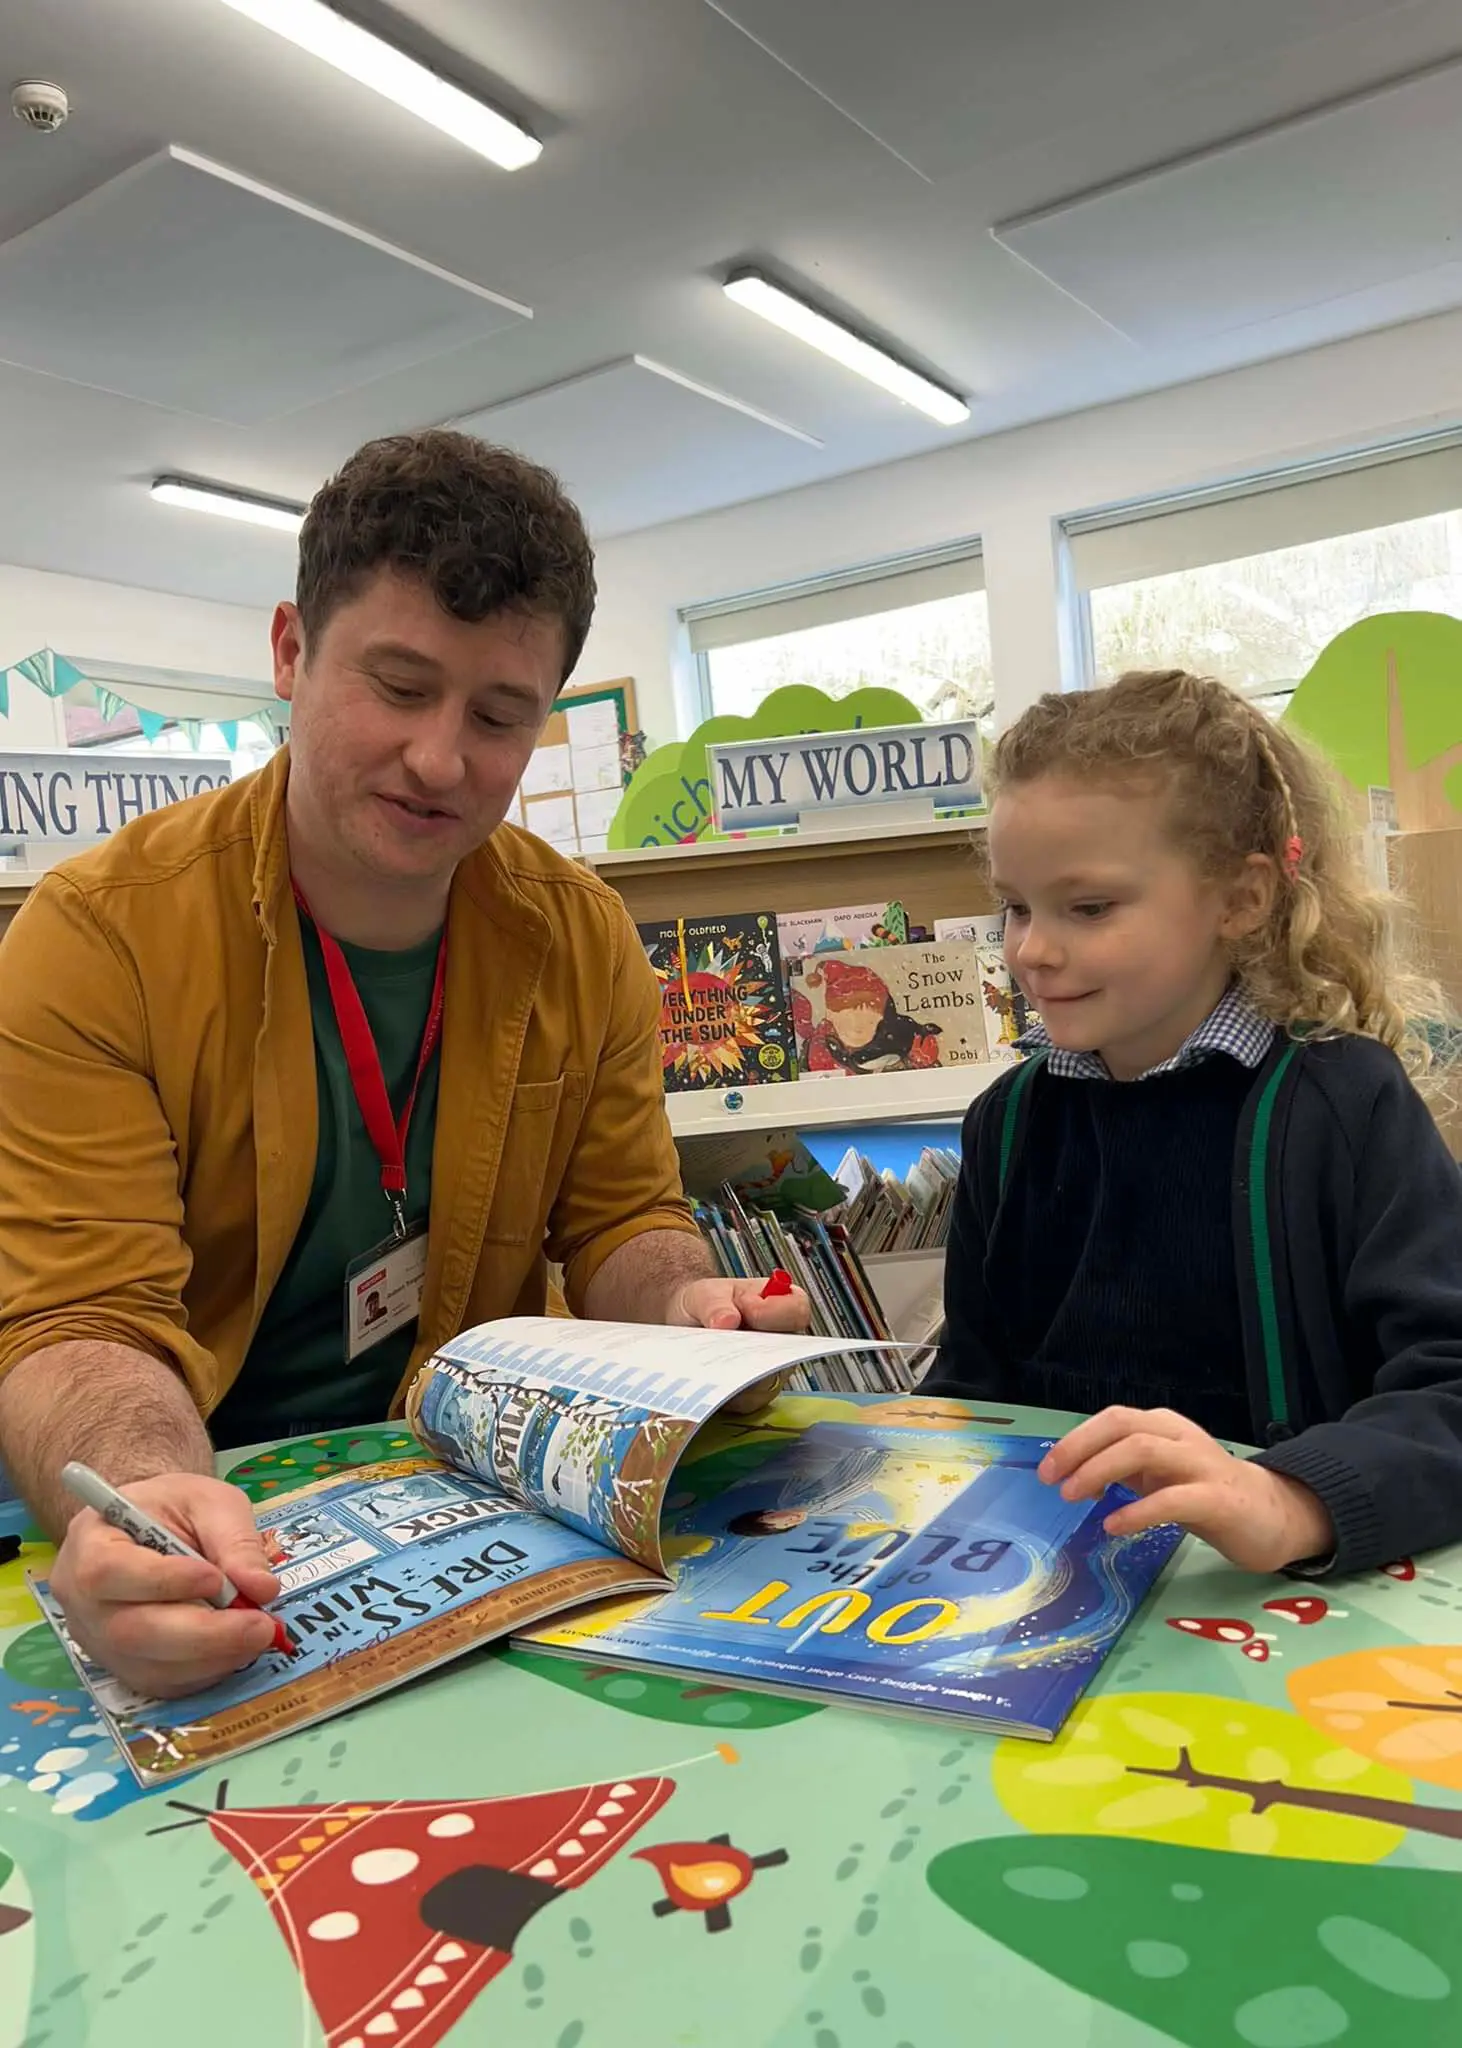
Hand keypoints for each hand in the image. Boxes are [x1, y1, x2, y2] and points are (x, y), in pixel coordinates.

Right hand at [50, 1473, 281, 1698]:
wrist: (152, 1528)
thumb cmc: (174, 1508)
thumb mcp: (208, 1502)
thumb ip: (234, 1539)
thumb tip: (262, 1588)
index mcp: (89, 1545)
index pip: (110, 1572)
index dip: (164, 1582)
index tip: (216, 1578)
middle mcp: (83, 1603)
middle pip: (132, 1632)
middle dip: (204, 1634)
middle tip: (260, 1625)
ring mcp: (99, 1643)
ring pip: (149, 1667)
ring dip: (212, 1658)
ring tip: (258, 1634)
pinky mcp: (124, 1669)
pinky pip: (162, 1684)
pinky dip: (206, 1672)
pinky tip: (237, 1648)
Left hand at [666, 1275, 811, 1412]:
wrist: (686, 1323)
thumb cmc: (705, 1303)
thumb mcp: (704, 1294)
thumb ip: (715, 1304)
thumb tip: (727, 1321)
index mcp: (782, 1304)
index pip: (797, 1311)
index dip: (773, 1315)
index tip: (744, 1315)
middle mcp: (784, 1340)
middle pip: (787, 1355)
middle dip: (751, 1354)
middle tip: (720, 1348)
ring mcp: (772, 1370)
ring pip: (767, 1384)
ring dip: (736, 1376)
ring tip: (710, 1363)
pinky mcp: (754, 1394)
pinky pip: (747, 1402)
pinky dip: (726, 1393)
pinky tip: (708, 1380)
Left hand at [1038, 1406, 1334, 1573]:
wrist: (1274, 1515)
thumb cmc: (1208, 1494)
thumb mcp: (1160, 1475)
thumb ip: (1124, 1469)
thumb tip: (1073, 1473)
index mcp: (1164, 1426)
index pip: (1112, 1419)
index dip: (1075, 1441)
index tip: (1048, 1470)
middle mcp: (1180, 1437)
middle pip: (1122, 1426)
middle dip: (1080, 1449)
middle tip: (1052, 1481)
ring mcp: (1201, 1464)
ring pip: (1142, 1450)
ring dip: (1099, 1471)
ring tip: (1074, 1497)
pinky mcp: (1218, 1498)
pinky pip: (1171, 1498)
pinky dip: (1137, 1510)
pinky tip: (1114, 1526)